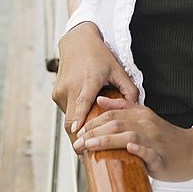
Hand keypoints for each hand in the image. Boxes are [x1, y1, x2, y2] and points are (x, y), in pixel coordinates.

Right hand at [52, 21, 138, 147]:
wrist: (77, 42)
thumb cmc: (99, 55)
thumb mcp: (117, 68)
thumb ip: (128, 88)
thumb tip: (136, 106)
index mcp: (87, 81)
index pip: (81, 105)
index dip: (80, 122)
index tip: (79, 136)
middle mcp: (71, 87)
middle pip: (72, 120)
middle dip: (80, 136)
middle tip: (90, 151)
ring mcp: (61, 91)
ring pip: (69, 117)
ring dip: (80, 125)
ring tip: (93, 132)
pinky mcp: (56, 94)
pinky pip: (67, 111)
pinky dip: (76, 116)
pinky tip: (86, 116)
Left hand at [72, 96, 192, 180]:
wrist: (191, 150)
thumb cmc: (165, 137)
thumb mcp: (145, 117)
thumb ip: (123, 107)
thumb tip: (101, 100)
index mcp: (142, 114)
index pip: (113, 113)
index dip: (94, 121)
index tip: (80, 131)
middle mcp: (147, 124)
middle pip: (117, 123)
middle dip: (94, 132)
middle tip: (78, 142)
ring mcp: (154, 140)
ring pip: (129, 135)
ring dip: (107, 140)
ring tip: (90, 146)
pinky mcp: (161, 157)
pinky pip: (149, 151)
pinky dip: (138, 148)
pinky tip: (129, 148)